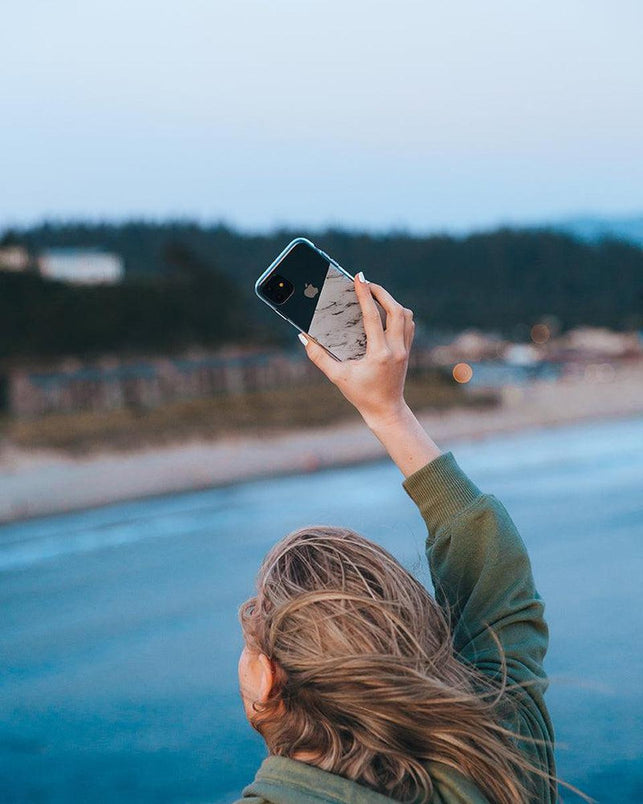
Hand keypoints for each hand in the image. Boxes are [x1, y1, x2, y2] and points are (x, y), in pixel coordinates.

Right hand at [299, 272, 414, 428]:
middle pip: (396, 310)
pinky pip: (408, 324)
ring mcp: (405, 349)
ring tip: (375, 294)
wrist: (386, 410)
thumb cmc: (361, 395)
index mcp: (379, 354)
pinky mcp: (407, 350)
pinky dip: (398, 312)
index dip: (365, 294)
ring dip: (391, 301)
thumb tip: (304, 338)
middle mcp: (396, 349)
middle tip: (366, 283)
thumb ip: (318, 357)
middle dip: (381, 292)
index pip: (373, 317)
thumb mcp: (337, 377)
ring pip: (406, 315)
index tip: (359, 277)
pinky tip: (386, 310)